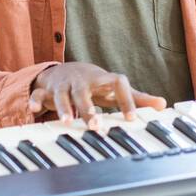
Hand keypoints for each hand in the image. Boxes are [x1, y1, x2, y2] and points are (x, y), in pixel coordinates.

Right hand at [28, 61, 166, 129]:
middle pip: (86, 92)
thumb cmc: (96, 84)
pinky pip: (39, 94)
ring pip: (63, 94)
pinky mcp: (48, 89)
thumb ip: (138, 98)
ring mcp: (65, 84)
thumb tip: (162, 104)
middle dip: (89, 108)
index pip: (118, 84)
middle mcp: (84, 81)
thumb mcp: (116, 89)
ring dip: (64, 107)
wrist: (67, 70)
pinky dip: (35, 100)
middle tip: (96, 125)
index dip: (126, 100)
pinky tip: (33, 109)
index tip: (131, 119)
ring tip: (67, 122)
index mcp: (104, 80)